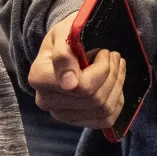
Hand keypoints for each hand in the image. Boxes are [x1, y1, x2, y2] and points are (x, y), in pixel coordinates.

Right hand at [28, 14, 126, 129]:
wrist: (65, 47)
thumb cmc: (65, 36)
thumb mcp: (63, 33)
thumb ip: (64, 54)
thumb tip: (69, 83)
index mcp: (39, 78)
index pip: (81, 87)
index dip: (101, 69)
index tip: (103, 51)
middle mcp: (46, 101)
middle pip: (95, 99)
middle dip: (112, 74)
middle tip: (113, 55)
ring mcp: (61, 114)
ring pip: (103, 109)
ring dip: (117, 85)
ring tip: (117, 65)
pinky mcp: (76, 121)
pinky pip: (106, 120)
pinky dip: (116, 101)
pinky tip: (115, 84)